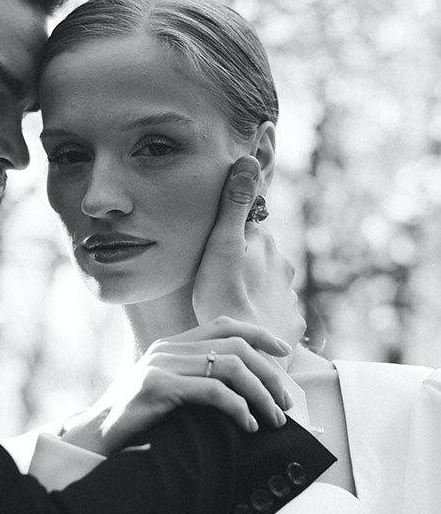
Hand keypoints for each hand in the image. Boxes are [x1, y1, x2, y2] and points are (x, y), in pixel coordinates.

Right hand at [61, 316, 293, 455]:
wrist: (93, 438)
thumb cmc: (134, 423)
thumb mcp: (165, 392)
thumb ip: (192, 379)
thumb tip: (240, 389)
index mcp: (170, 344)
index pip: (224, 324)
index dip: (259, 334)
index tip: (284, 352)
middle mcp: (167, 348)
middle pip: (236, 346)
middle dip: (270, 374)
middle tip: (286, 403)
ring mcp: (161, 365)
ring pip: (232, 367)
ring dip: (261, 394)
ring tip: (274, 419)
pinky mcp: (157, 387)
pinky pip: (213, 391)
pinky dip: (239, 408)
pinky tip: (248, 426)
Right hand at [192, 155, 305, 353]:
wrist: (249, 355)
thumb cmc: (223, 298)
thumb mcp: (221, 246)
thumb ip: (234, 203)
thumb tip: (248, 159)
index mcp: (265, 244)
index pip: (251, 226)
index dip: (236, 233)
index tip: (222, 245)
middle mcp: (283, 267)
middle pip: (262, 257)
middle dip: (247, 263)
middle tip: (221, 278)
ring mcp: (290, 298)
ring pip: (271, 287)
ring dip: (257, 292)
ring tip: (234, 306)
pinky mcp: (292, 327)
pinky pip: (278, 317)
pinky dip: (266, 319)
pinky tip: (249, 328)